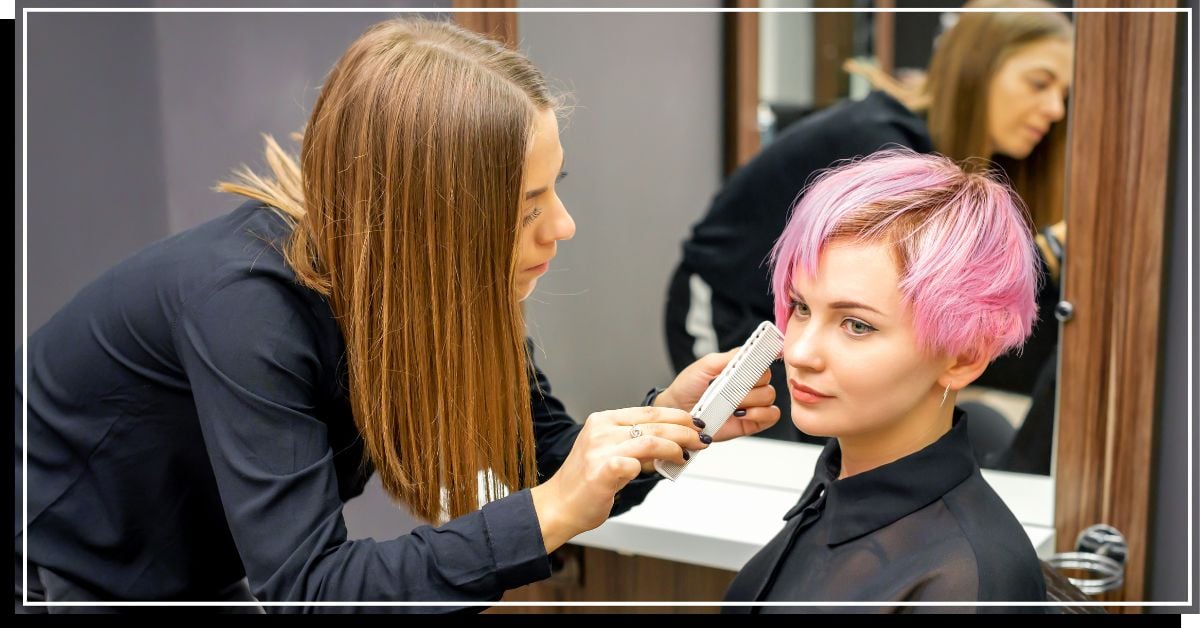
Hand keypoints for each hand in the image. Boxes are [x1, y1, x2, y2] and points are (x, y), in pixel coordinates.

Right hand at [529, 406, 706, 552]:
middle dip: (683, 431)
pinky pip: (634, 463)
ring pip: (650, 440)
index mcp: (603, 421)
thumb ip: (635, 445)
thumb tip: (671, 444)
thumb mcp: (610, 453)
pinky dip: (654, 465)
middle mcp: (601, 430)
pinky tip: (662, 469)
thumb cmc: (585, 483)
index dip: (676, 416)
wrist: (559, 506)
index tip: (693, 424)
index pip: (648, 411)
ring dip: (675, 447)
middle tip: (700, 439)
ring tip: (686, 455)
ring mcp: (600, 450)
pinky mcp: (602, 471)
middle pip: (653, 423)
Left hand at [654, 349, 780, 441]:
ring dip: (751, 399)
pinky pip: (772, 416)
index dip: (758, 363)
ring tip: (731, 403)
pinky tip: (741, 414)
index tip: (748, 368)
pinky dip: (760, 413)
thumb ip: (729, 358)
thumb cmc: (689, 386)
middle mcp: (749, 384)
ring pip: (769, 396)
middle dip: (749, 383)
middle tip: (730, 389)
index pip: (762, 360)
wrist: (679, 410)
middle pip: (767, 379)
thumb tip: (749, 351)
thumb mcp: (706, 365)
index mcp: (741, 368)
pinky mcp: (753, 422)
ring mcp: (753, 403)